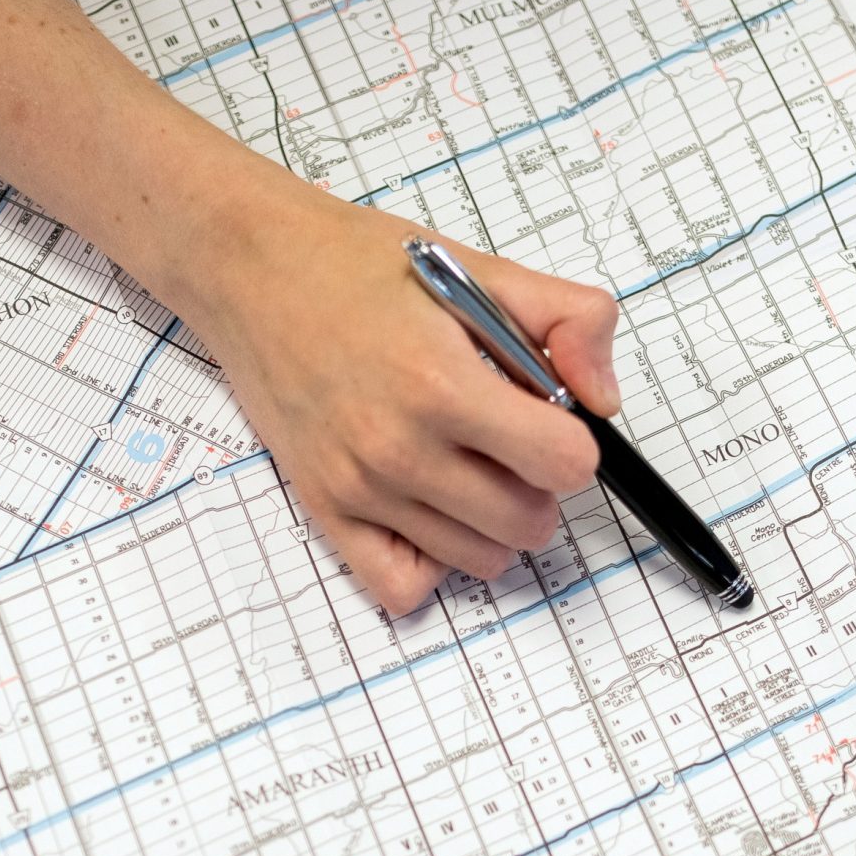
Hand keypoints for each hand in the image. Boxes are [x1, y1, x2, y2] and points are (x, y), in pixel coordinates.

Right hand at [173, 174, 622, 613]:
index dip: (572, 442)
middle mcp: (400, 449)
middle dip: (538, 485)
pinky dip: (430, 562)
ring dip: (492, 523)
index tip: (546, 417)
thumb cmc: (359, 268)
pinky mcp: (326, 510)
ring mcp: (360, 489)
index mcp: (444, 385)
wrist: (252, 271)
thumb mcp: (479, 269)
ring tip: (465, 465)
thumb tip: (603, 401)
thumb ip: (567, 319)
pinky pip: (402, 588)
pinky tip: (429, 510)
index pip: (565, 465)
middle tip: (505, 440)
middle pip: (529, 523)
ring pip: (480, 559)